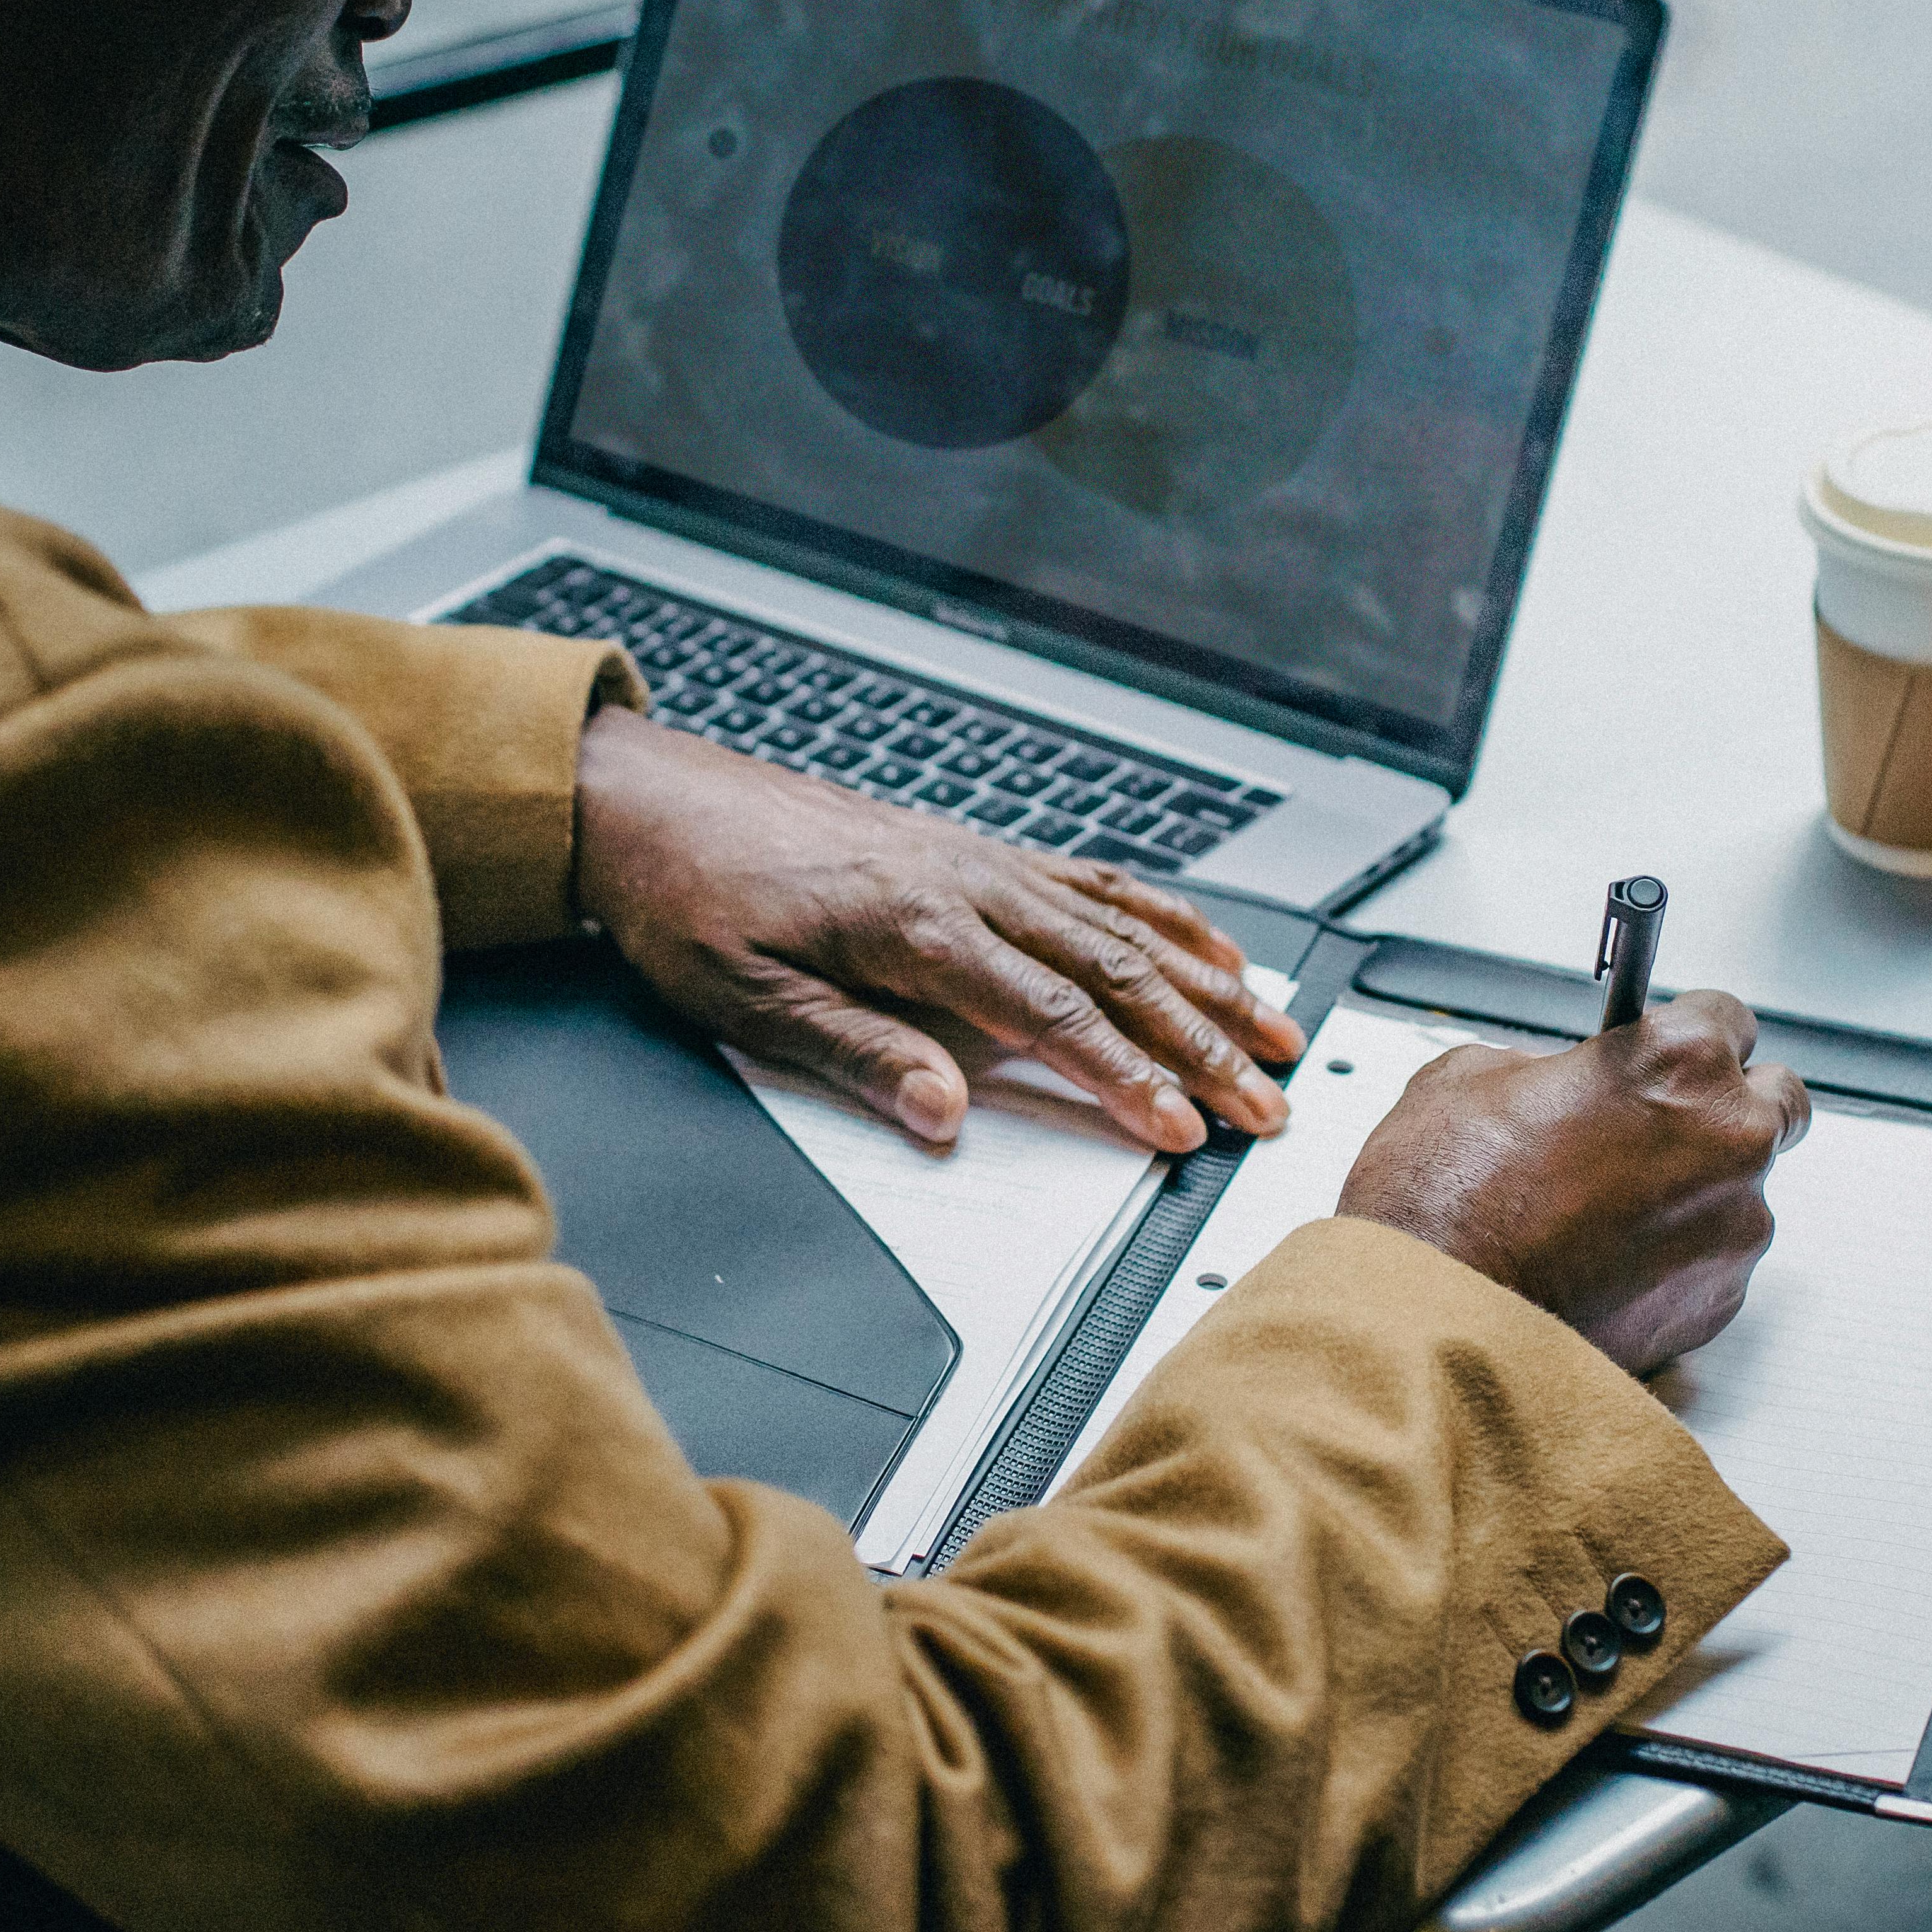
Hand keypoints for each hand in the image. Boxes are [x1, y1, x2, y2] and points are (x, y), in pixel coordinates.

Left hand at [570, 708, 1305, 1151]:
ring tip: (1276, 1030)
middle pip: (1115, 971)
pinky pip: (1096, 882)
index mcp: (915, 925)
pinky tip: (1208, 947)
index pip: (1051, 1015)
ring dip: (1208, 982)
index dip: (1125, 1077)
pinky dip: (1165, 918)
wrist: (655, 803)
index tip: (1181, 1127)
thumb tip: (944, 1112)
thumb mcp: (745, 1000)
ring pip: (1123, 924)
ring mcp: (981, 860)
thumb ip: (856, 1054)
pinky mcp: (977, 852)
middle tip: (1268, 1099)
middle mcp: (967, 882)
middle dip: (1202, 1041)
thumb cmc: (690, 898)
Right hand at [1336, 991, 1807, 1370]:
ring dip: (1696, 1191)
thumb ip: (1547, 1064)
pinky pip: (1717, 1264)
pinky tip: (1605, 1262)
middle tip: (1660, 1125)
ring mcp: (1734, 1229)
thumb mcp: (1473, 1075)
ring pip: (1745, 1191)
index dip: (1686, 1035)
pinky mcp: (1719, 1303)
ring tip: (1605, 1211)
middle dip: (1726, 1106)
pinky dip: (1677, 1259)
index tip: (1666, 1054)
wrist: (1434, 1320)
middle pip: (1777, 1100)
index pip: (1730, 1017)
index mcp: (1680, 1063)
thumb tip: (1559, 1080)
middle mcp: (1729, 1140)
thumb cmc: (1447, 1201)